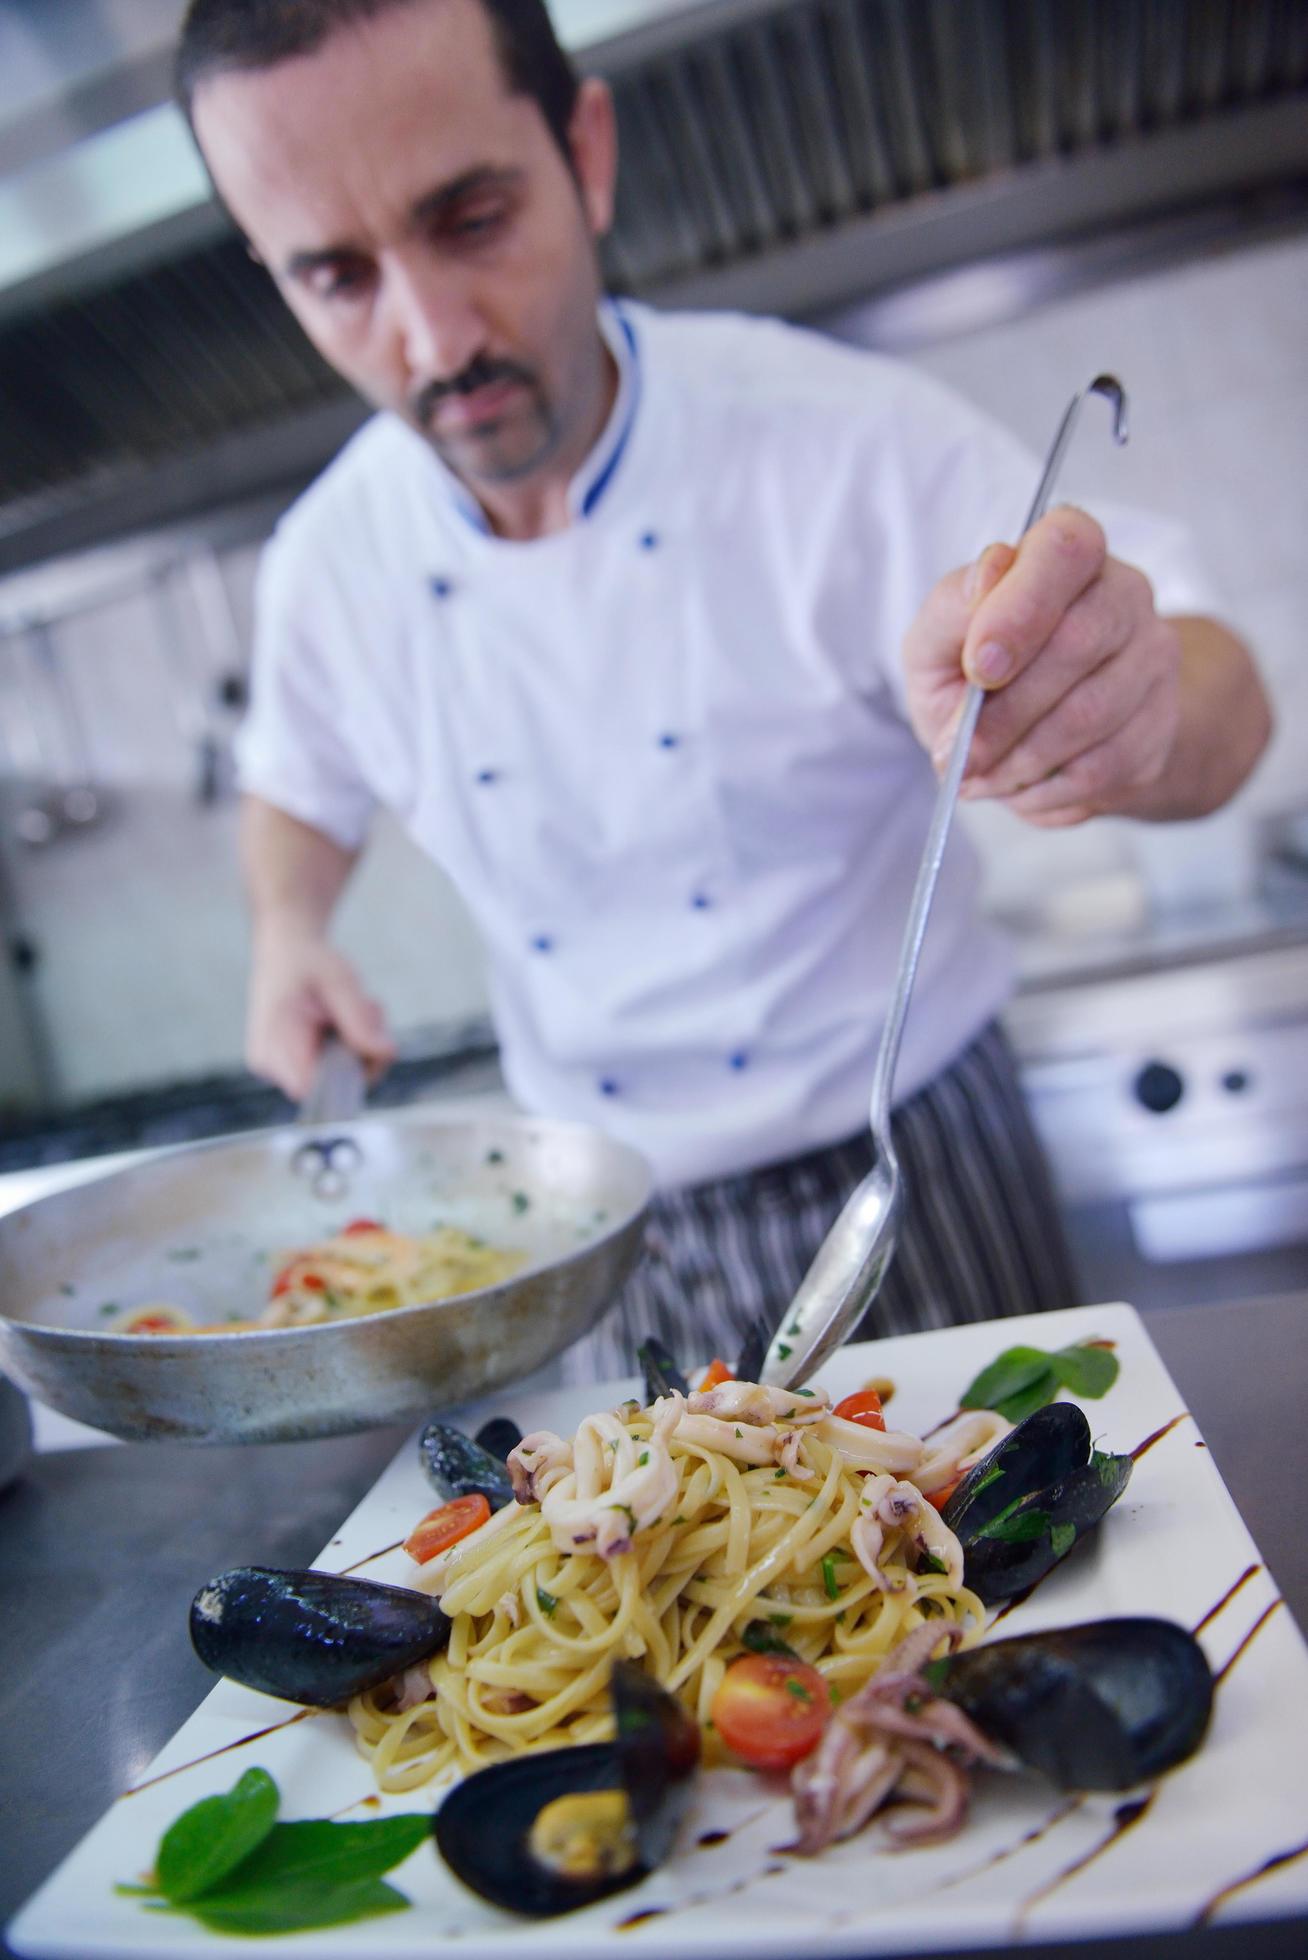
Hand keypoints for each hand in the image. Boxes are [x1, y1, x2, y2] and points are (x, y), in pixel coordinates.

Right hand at [245, 930, 395, 1102]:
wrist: (286, 951)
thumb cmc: (309, 962)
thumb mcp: (338, 980)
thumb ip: (359, 1019)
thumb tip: (386, 1054)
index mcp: (273, 1039)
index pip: (314, 1087)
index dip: (349, 1074)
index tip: (367, 1040)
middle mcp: (269, 1063)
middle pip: (332, 1087)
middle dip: (362, 1053)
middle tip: (366, 1009)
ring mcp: (278, 1070)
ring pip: (339, 1081)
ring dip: (360, 1048)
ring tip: (356, 1008)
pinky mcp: (293, 1069)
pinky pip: (334, 1072)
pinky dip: (351, 1049)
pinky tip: (347, 1021)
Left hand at [903, 506, 1181, 826]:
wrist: (1033, 739)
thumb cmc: (975, 678)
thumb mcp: (937, 643)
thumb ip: (952, 610)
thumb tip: (985, 580)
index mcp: (1065, 555)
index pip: (1065, 549)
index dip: (1021, 610)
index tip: (980, 669)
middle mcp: (1124, 594)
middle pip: (1080, 642)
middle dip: (1006, 711)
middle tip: (959, 751)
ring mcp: (1152, 658)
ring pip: (1091, 714)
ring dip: (1020, 758)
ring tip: (980, 773)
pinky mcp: (1159, 725)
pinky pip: (1102, 766)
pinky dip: (1044, 788)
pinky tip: (1017, 785)